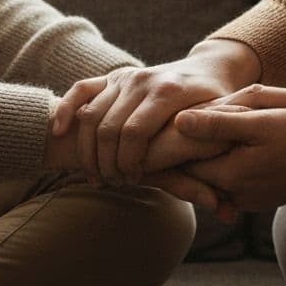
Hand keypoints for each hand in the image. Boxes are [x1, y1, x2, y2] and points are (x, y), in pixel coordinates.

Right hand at [51, 39, 260, 185]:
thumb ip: (211, 175)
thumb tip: (227, 215)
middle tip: (113, 182)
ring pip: (90, 114)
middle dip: (106, 161)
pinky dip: (64, 110)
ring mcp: (124, 76)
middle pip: (108, 127)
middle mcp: (143, 80)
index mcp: (168, 92)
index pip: (134, 131)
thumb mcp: (214, 141)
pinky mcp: (111, 76)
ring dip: (87, 149)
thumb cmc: (213, 114)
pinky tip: (57, 134)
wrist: (209, 69)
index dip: (128, 162)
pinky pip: (79, 91)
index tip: (134, 180)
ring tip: (96, 174)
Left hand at [175, 106, 285, 212]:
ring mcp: (251, 200)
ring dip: (216, 155)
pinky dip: (233, 165)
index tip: (179, 120)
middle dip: (197, 147)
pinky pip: (236, 183)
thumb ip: (218, 124)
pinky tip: (243, 145)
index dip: (179, 139)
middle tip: (196, 122)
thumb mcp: (261, 121)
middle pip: (200, 169)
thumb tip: (179, 121)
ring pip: (218, 175)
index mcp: (230, 175)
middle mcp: (236, 195)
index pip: (185, 161)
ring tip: (223, 132)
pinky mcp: (263, 198)